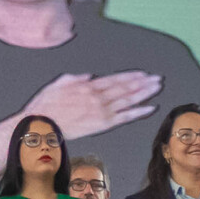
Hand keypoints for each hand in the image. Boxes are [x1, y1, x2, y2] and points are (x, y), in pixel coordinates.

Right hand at [23, 70, 162, 140]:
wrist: (41, 124)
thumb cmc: (45, 105)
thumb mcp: (58, 84)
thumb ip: (75, 78)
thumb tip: (89, 76)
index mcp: (88, 86)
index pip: (115, 79)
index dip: (131, 76)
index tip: (143, 74)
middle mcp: (98, 97)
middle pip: (125, 88)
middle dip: (143, 83)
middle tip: (158, 79)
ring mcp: (101, 111)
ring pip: (128, 100)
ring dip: (144, 94)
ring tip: (157, 89)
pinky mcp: (102, 124)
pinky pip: (124, 117)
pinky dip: (138, 112)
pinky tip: (150, 108)